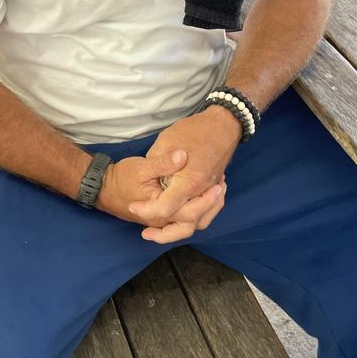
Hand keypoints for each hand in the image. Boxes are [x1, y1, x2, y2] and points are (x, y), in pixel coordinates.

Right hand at [97, 151, 223, 241]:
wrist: (104, 189)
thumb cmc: (121, 178)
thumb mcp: (141, 167)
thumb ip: (163, 163)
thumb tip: (183, 155)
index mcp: (160, 211)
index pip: (190, 213)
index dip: (206, 200)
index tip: (217, 184)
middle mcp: (163, 220)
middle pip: (196, 222)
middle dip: (212, 206)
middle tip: (222, 186)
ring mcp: (163, 221)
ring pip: (192, 224)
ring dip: (208, 209)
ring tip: (218, 189)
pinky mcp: (162, 216)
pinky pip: (186, 219)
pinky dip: (199, 209)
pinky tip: (206, 194)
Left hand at [127, 107, 240, 243]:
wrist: (223, 123)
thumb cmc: (194, 130)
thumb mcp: (166, 141)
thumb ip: (158, 165)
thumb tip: (151, 182)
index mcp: (188, 182)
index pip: (165, 208)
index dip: (147, 211)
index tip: (133, 207)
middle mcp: (201, 191)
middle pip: (185, 224)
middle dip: (164, 234)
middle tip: (145, 233)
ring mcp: (210, 191)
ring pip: (199, 222)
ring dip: (179, 230)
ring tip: (159, 231)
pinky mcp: (213, 188)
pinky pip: (206, 212)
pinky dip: (193, 219)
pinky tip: (177, 217)